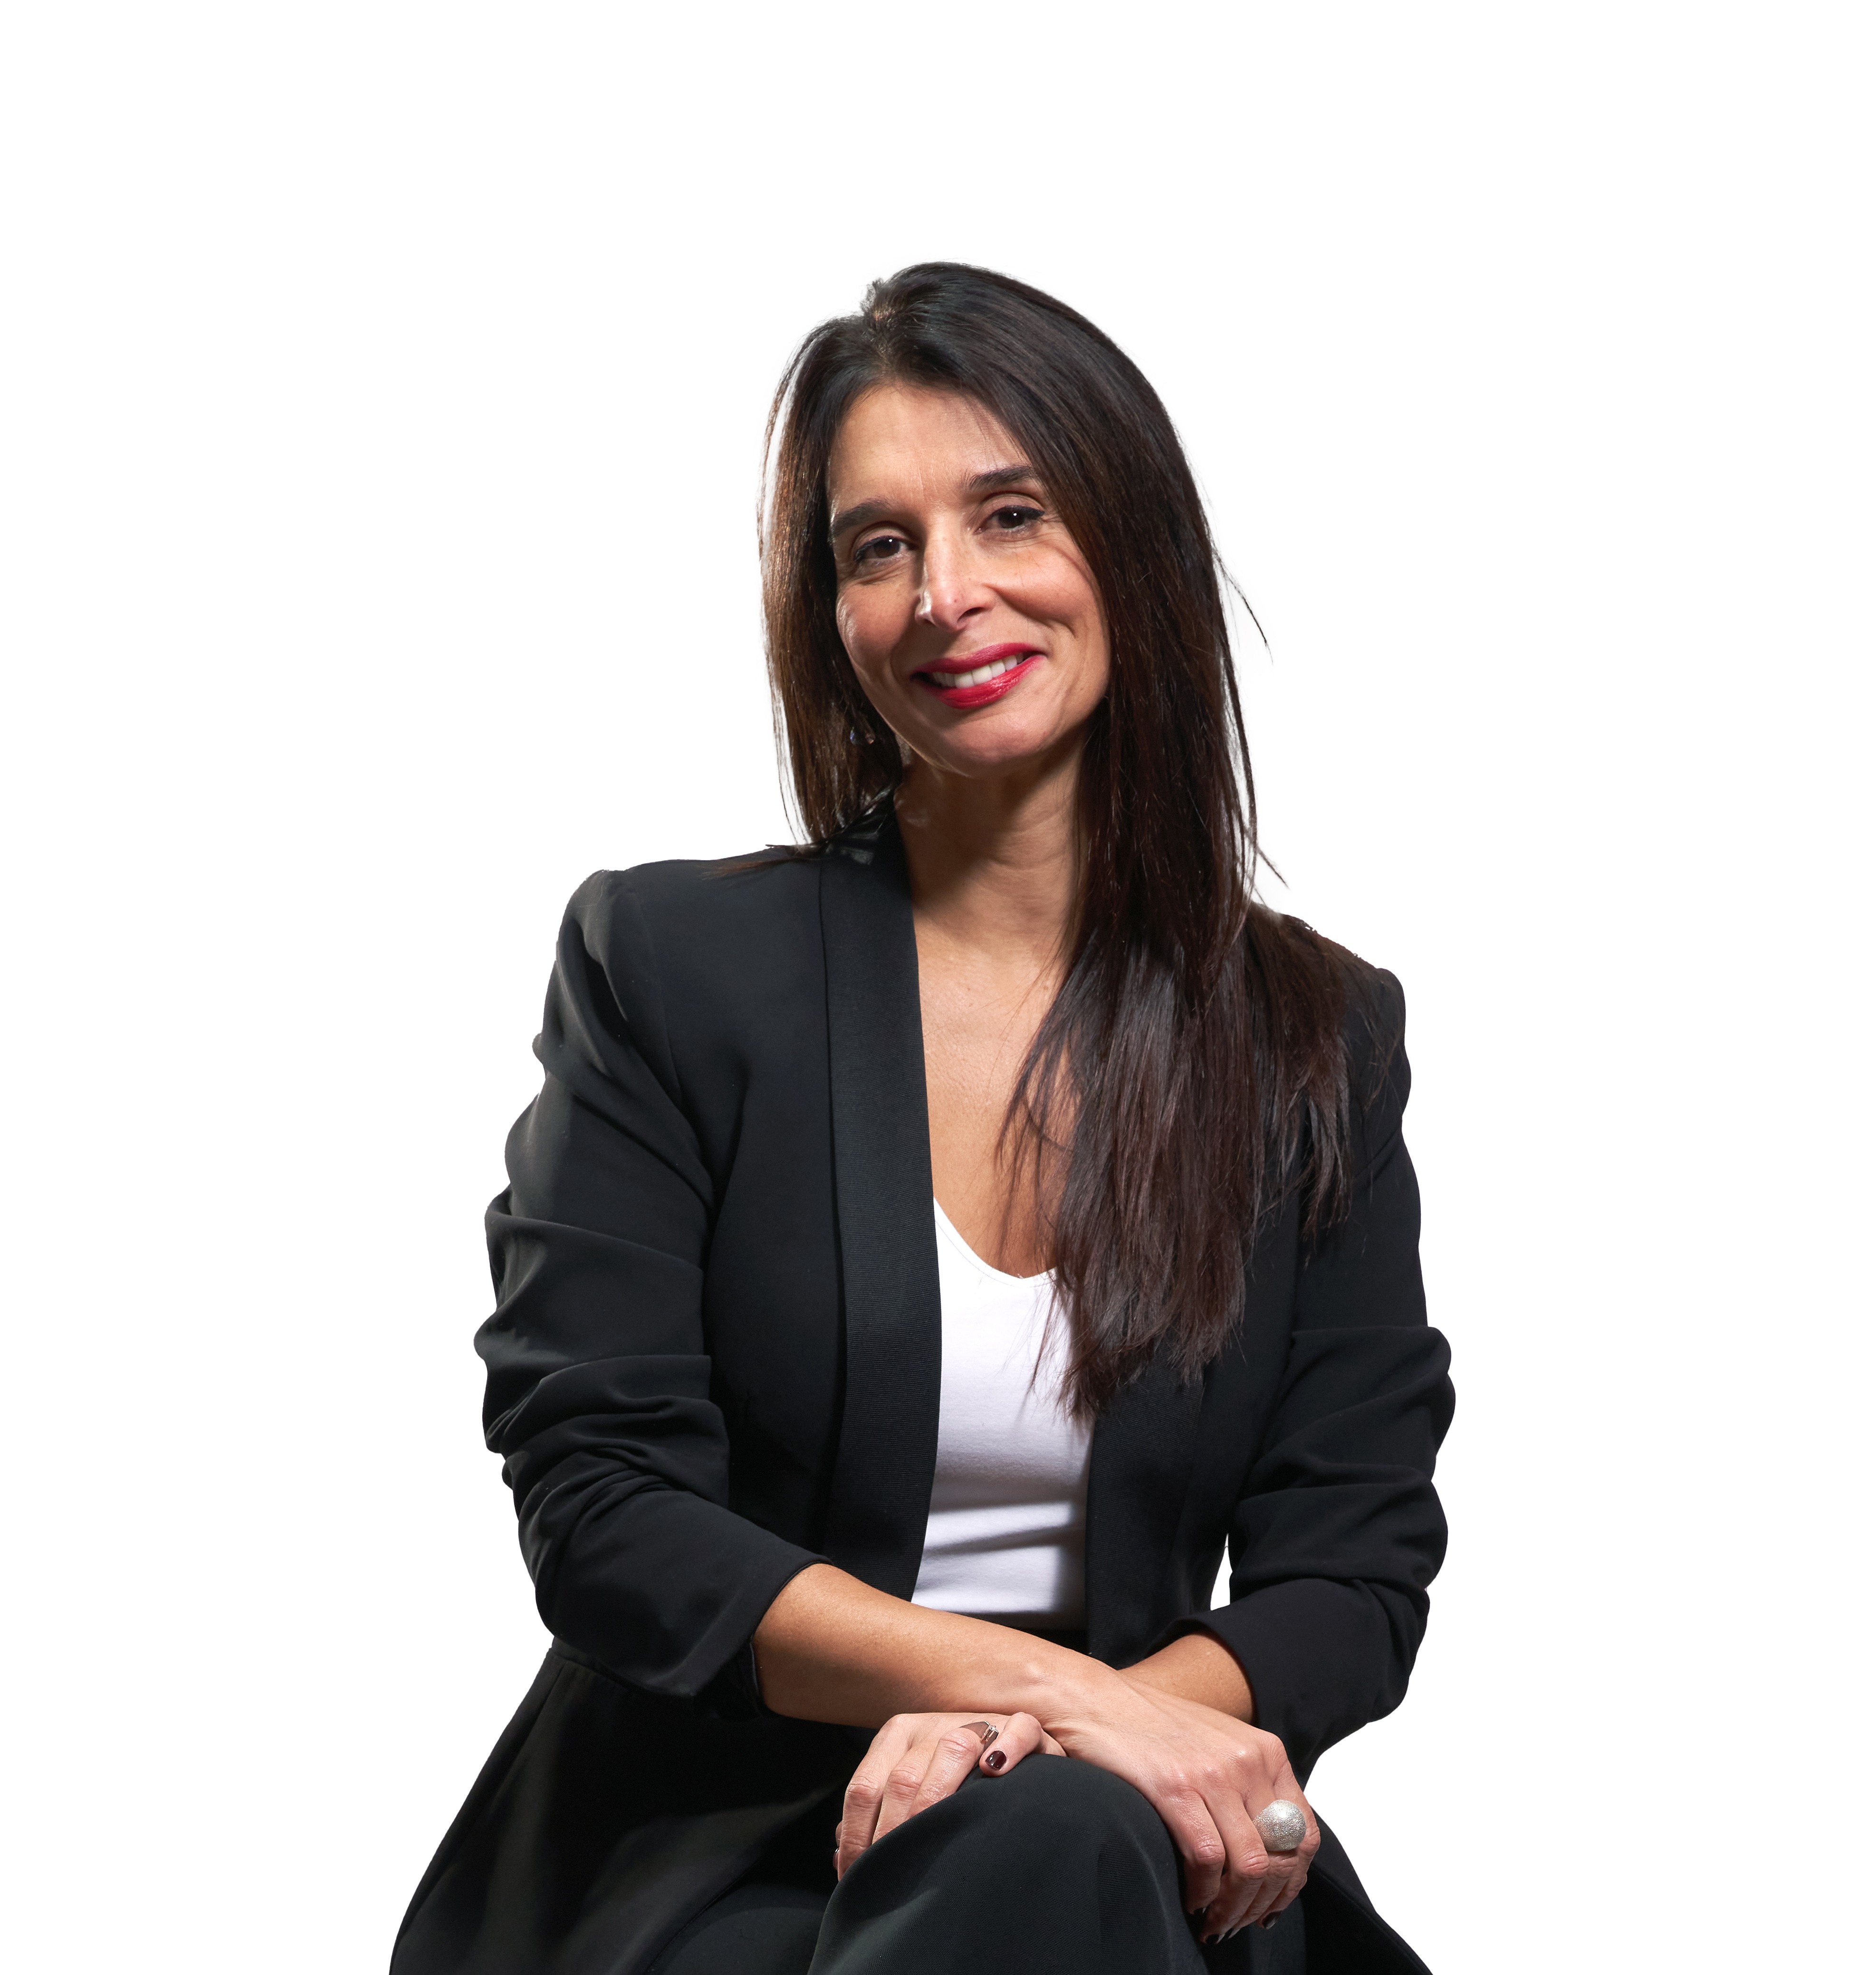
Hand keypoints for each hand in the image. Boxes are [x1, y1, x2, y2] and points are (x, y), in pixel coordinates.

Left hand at [835, 1711, 1061, 1877]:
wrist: (1005, 1746)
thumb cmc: (950, 1779)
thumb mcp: (907, 1785)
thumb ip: (876, 1810)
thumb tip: (838, 1849)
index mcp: (897, 1736)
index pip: (863, 1787)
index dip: (855, 1836)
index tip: (855, 1876)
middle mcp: (931, 1725)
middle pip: (902, 1779)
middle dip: (892, 1835)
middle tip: (890, 1879)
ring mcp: (976, 1722)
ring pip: (953, 1751)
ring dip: (938, 1801)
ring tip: (929, 1844)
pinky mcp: (1020, 1725)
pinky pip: (1016, 1730)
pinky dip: (1007, 1747)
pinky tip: (994, 1771)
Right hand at [1047, 1673, 1318, 1940]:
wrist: (1095, 1700)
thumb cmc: (1152, 1728)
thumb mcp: (1218, 1746)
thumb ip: (1249, 1787)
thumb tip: (1269, 1852)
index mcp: (1265, 1751)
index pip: (1304, 1834)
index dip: (1292, 1882)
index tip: (1269, 1905)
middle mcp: (1248, 1761)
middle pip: (1281, 1857)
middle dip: (1262, 1903)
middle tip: (1236, 1922)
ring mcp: (1213, 1773)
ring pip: (1249, 1866)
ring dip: (1233, 1908)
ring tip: (1213, 1921)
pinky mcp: (1175, 1788)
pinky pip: (1207, 1860)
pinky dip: (1202, 1893)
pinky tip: (1190, 1899)